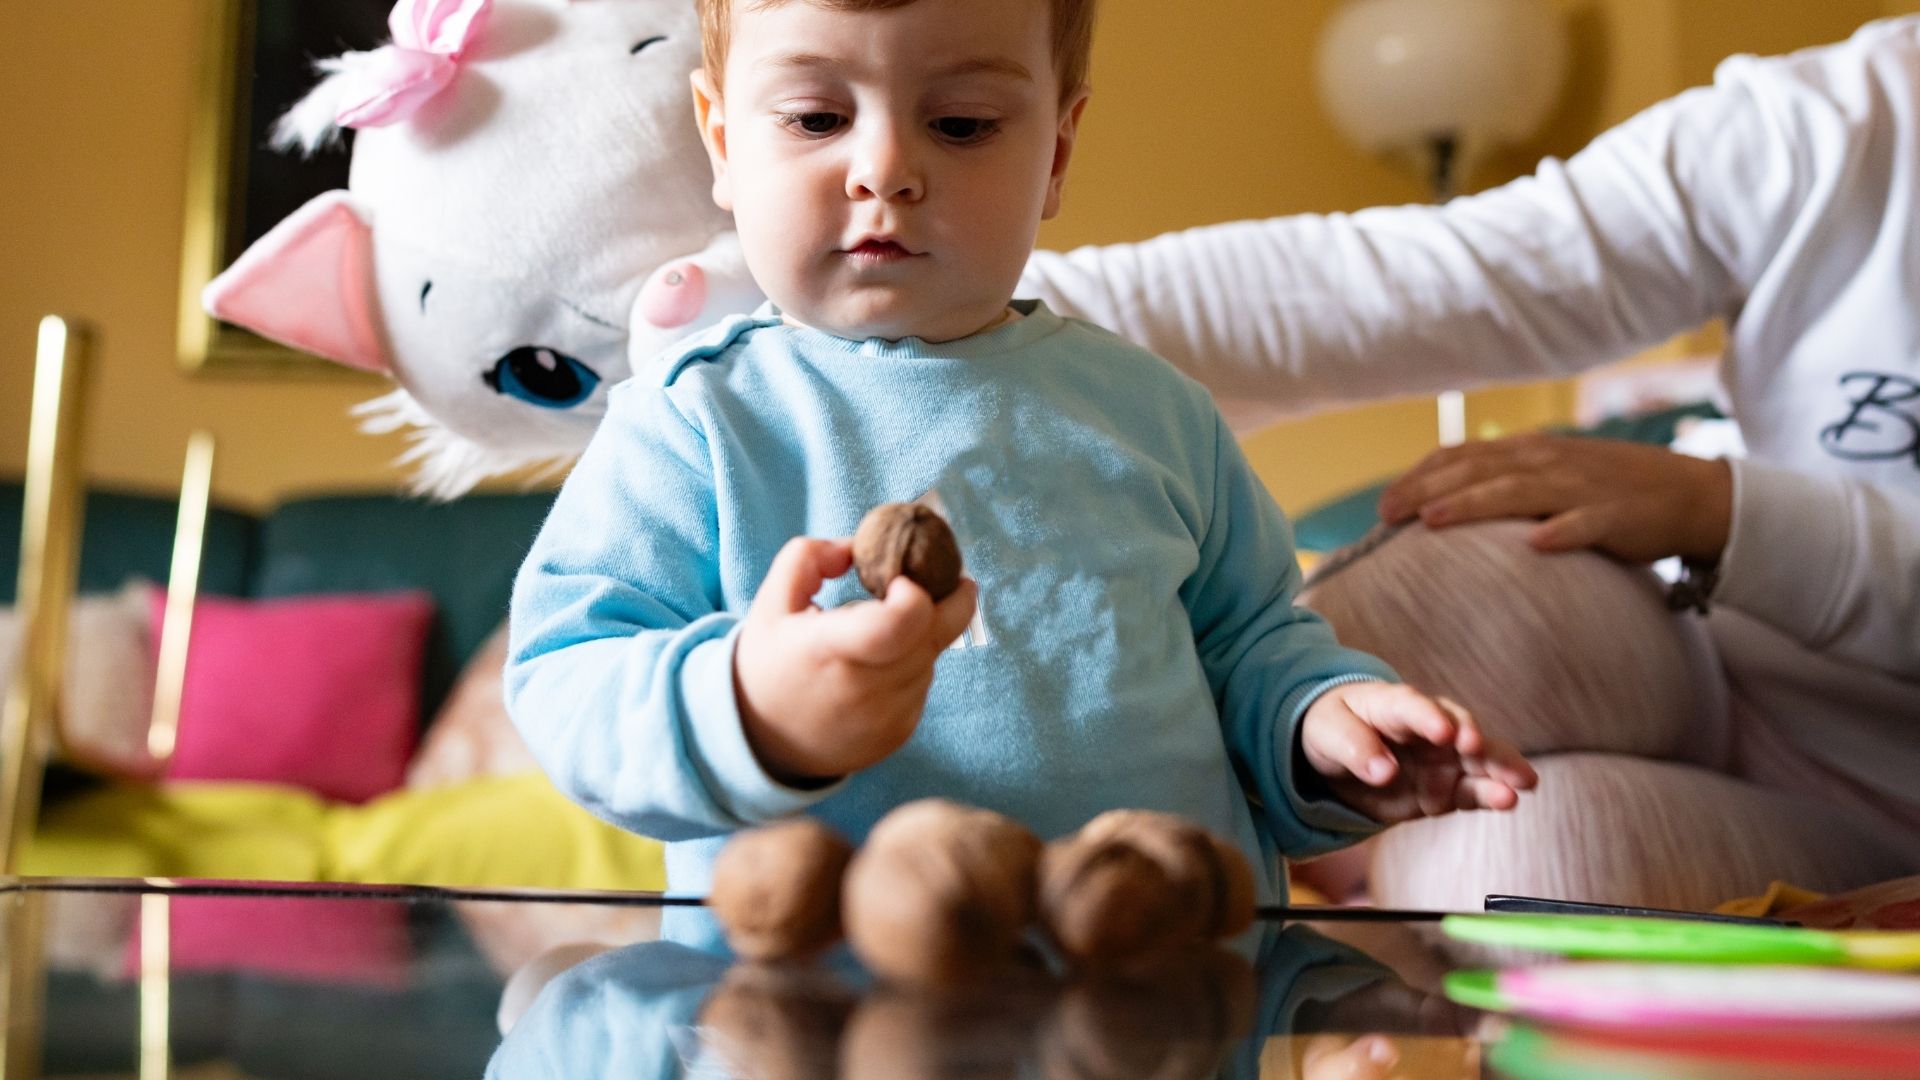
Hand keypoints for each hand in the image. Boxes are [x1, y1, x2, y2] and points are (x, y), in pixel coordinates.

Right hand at [735, 537, 978, 784]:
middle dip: (949, 599)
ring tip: (891, 625)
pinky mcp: (901, 731)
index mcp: (826, 650)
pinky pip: (924, 682)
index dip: (916, 594)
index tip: (905, 577)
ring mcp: (886, 716)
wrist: (765, 740)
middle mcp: (862, 689)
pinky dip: (915, 664)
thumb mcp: (771, 602)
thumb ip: (810, 557)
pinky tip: (883, 662)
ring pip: (932, 657)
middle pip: (934, 635)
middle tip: (946, 577)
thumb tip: (861, 546)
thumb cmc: (770, 662)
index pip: (895, 625)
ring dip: (926, 634)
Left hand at [1299, 683, 1535, 823]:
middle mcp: (1428, 727)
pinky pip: (1472, 792)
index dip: (1430, 718)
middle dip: (1476, 741)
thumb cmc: (1332, 728)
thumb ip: (1353, 748)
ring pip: (1477, 761)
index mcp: (1394, 704)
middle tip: (1484, 751)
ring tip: (1522, 784)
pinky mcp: (1446, 788)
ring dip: (1499, 770)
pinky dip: (1490, 796)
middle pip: (1459, 729)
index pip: (1413, 708)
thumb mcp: (1327, 732)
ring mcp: (1442, 758)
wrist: (1338, 752)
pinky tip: (1510, 800)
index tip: (1445, 732)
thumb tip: (1384, 771)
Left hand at [1376, 434, 1732, 562]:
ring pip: (1517, 492)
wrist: (1689, 494)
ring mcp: (1581, 488)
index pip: (1463, 456)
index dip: (1420, 476)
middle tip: (1386, 514)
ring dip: (1473, 504)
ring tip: (1433, 520)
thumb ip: (1505, 482)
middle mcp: (1548, 462)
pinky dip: (1561, 531)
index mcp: (1529, 452)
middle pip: (1477, 471)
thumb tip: (1445, 504)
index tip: (1384, 502)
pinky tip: (1536, 544)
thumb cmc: (1609, 491)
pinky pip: (1584, 523)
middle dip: (1427, 490)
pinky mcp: (1615, 516)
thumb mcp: (1551, 476)